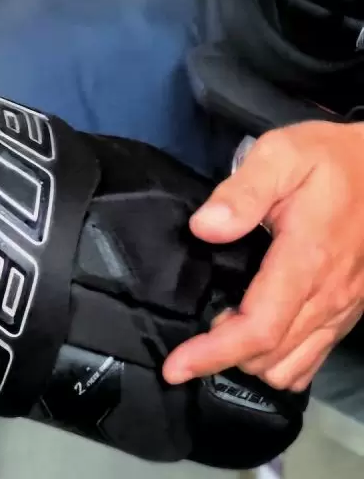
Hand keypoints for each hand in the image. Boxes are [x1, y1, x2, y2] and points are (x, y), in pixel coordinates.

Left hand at [162, 121, 363, 391]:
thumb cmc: (329, 158)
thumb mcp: (281, 155)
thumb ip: (241, 192)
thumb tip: (203, 228)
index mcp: (305, 261)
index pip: (257, 328)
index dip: (213, 353)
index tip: (175, 367)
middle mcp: (327, 295)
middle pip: (270, 357)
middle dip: (222, 360)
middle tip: (187, 344)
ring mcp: (342, 307)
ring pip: (292, 365)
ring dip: (250, 363)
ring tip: (216, 340)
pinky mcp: (349, 309)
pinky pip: (314, 357)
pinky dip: (280, 362)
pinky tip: (257, 341)